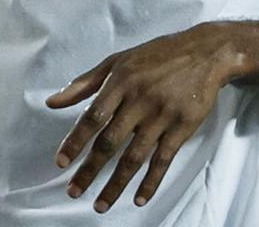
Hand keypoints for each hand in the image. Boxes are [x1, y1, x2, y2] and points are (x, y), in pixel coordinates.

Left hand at [47, 24, 245, 211]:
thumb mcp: (119, 61)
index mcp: (122, 81)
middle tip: (73, 192)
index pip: (93, 117)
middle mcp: (141, 99)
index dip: (75, 141)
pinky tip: (139, 199)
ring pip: (135, 157)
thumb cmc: (158, 56)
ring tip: (100, 205)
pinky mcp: (183, 126)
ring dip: (116, 184)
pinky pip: (163, 159)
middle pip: (110, 142)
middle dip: (90, 171)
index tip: (60, 163)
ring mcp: (163, 115)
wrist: (207, 52)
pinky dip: (151, 181)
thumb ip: (84, 83)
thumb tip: (52, 102)